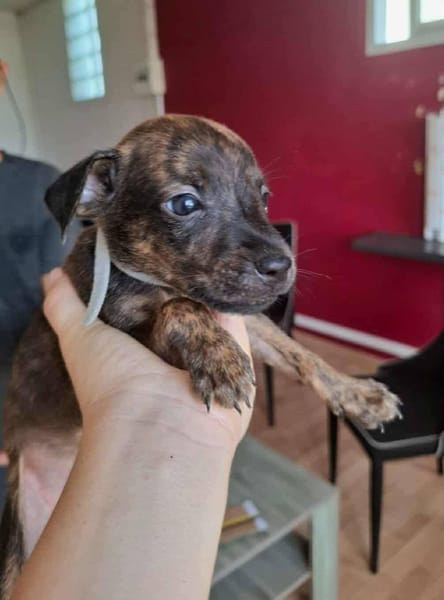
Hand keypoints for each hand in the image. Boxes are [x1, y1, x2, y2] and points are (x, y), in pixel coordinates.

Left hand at [42, 268, 254, 449]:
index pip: (148, 310)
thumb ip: (64, 305)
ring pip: (211, 317)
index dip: (148, 285)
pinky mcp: (235, 364)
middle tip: (181, 252)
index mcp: (140, 353)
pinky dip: (232, 310)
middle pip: (182, 312)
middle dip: (181, 288)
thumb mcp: (79, 338)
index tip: (146, 254)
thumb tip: (50, 274)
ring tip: (207, 259)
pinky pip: (236, 329)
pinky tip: (227, 283)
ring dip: (208, 296)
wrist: (157, 427)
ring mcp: (206, 362)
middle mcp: (173, 359)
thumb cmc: (112, 386)